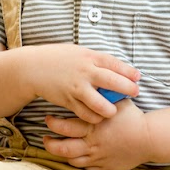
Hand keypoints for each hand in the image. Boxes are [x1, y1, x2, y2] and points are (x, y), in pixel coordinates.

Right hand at [19, 44, 140, 123]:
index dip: (129, 72)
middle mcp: (85, 72)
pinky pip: (86, 114)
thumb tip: (115, 68)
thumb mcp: (78, 52)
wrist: (31, 68)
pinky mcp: (68, 100)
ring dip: (110, 109)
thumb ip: (95, 60)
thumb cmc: (56, 58)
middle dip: (128, 89)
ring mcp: (76, 87)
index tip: (138, 77)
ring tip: (113, 110)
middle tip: (135, 93)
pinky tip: (96, 116)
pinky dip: (93, 117)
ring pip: (101, 104)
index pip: (115, 64)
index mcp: (89, 57)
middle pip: (113, 82)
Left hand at [41, 99, 153, 169]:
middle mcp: (92, 143)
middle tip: (45, 137)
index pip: (64, 127)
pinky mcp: (105, 168)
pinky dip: (77, 163)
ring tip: (55, 147)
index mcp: (92, 126)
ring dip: (61, 154)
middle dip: (50, 143)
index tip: (48, 119)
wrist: (150, 139)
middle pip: (62, 147)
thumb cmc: (133, 118)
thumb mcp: (116, 102)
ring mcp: (98, 157)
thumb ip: (101, 95)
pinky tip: (74, 156)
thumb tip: (91, 83)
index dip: (52, 124)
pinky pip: (85, 169)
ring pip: (71, 160)